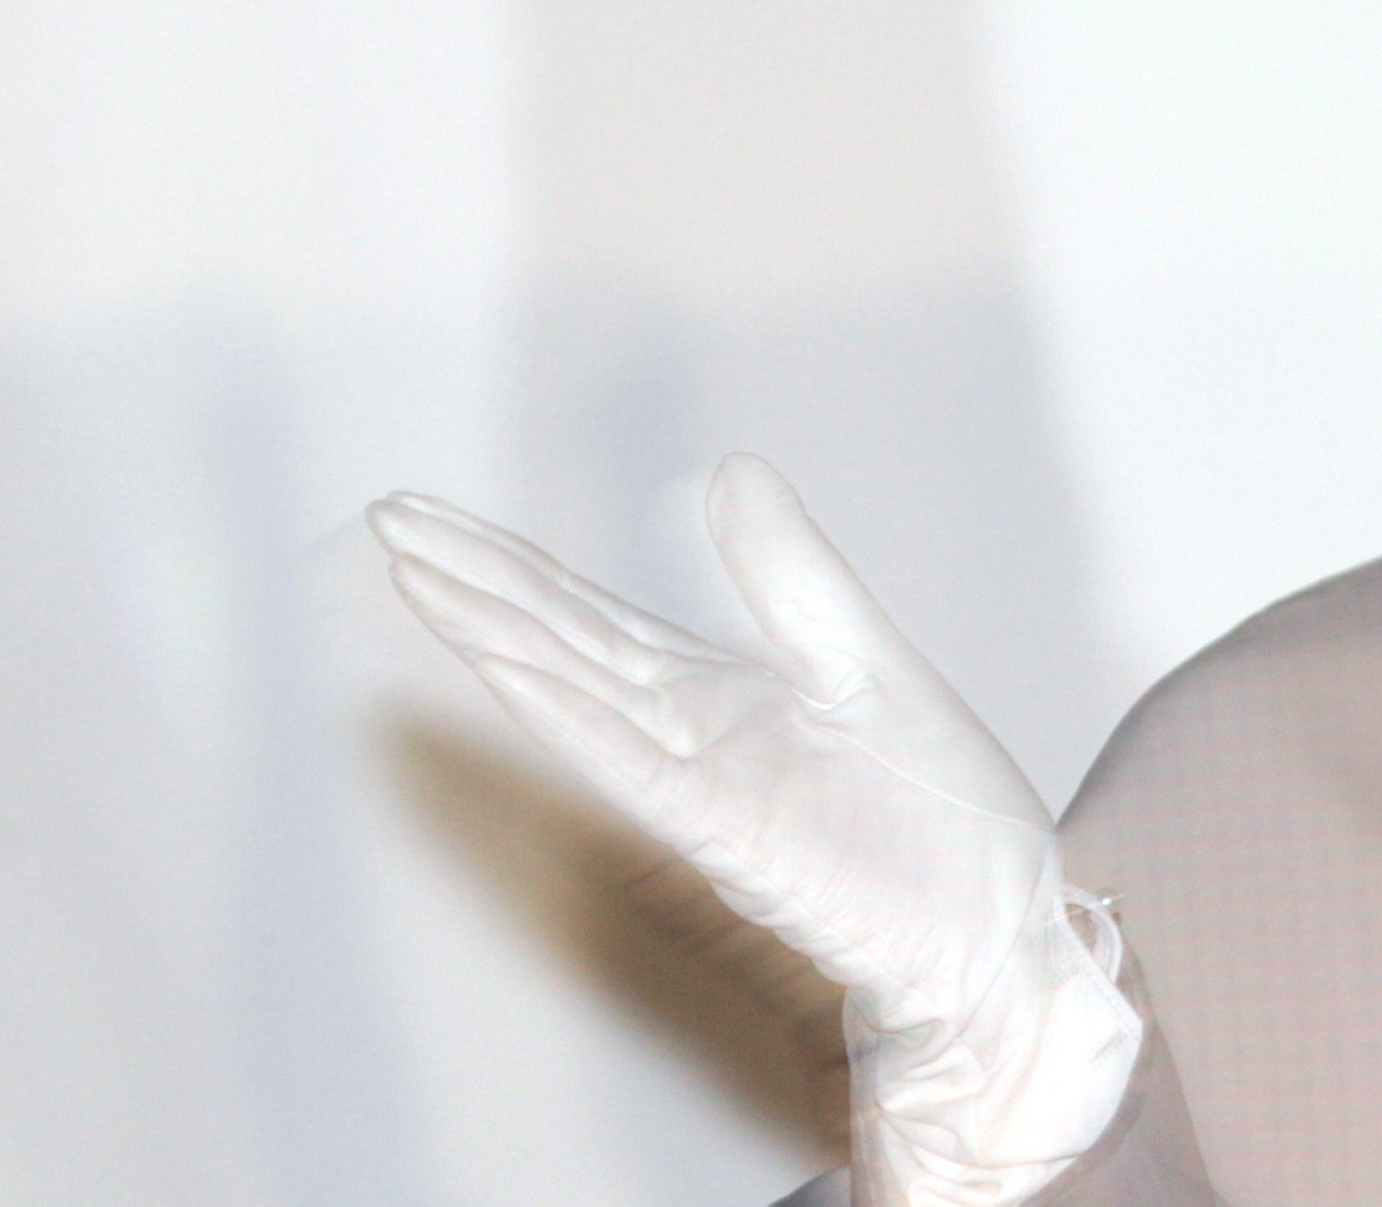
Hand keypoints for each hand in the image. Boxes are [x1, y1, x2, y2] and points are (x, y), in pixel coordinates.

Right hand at [371, 457, 1140, 1206]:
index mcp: (713, 690)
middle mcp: (685, 733)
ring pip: (575, 694)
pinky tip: (513, 668)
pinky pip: (633, 765)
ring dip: (496, 636)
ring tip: (418, 574)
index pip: (584, 613)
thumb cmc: (933, 808)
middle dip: (473, 582)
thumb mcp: (864, 658)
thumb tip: (729, 465)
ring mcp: (701, 781)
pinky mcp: (732, 830)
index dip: (505, 563)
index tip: (421, 513)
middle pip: (559, 641)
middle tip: (384, 518)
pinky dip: (570, 716)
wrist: (997, 916)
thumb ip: (791, 576)